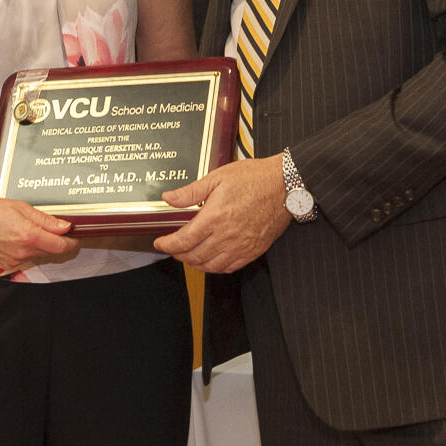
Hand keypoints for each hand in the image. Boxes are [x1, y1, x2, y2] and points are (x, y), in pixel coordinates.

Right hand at [0, 196, 78, 275]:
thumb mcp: (20, 207)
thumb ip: (45, 219)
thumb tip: (64, 227)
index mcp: (28, 236)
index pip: (60, 246)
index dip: (72, 242)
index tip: (75, 236)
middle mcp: (22, 252)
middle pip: (51, 252)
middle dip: (56, 242)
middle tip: (56, 229)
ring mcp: (13, 261)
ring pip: (37, 255)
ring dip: (40, 245)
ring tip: (28, 229)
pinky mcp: (5, 265)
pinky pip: (24, 259)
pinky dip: (26, 250)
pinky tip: (16, 237)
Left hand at [152, 155, 289, 272]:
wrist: (285, 185)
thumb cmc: (254, 178)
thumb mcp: (218, 177)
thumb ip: (191, 192)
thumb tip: (169, 198)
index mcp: (215, 217)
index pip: (183, 240)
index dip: (167, 245)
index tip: (160, 243)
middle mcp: (226, 235)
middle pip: (194, 256)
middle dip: (178, 254)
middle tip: (172, 248)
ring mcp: (241, 246)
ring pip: (210, 266)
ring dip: (194, 263)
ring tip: (187, 255)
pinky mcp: (253, 251)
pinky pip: (229, 268)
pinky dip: (215, 268)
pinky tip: (210, 260)